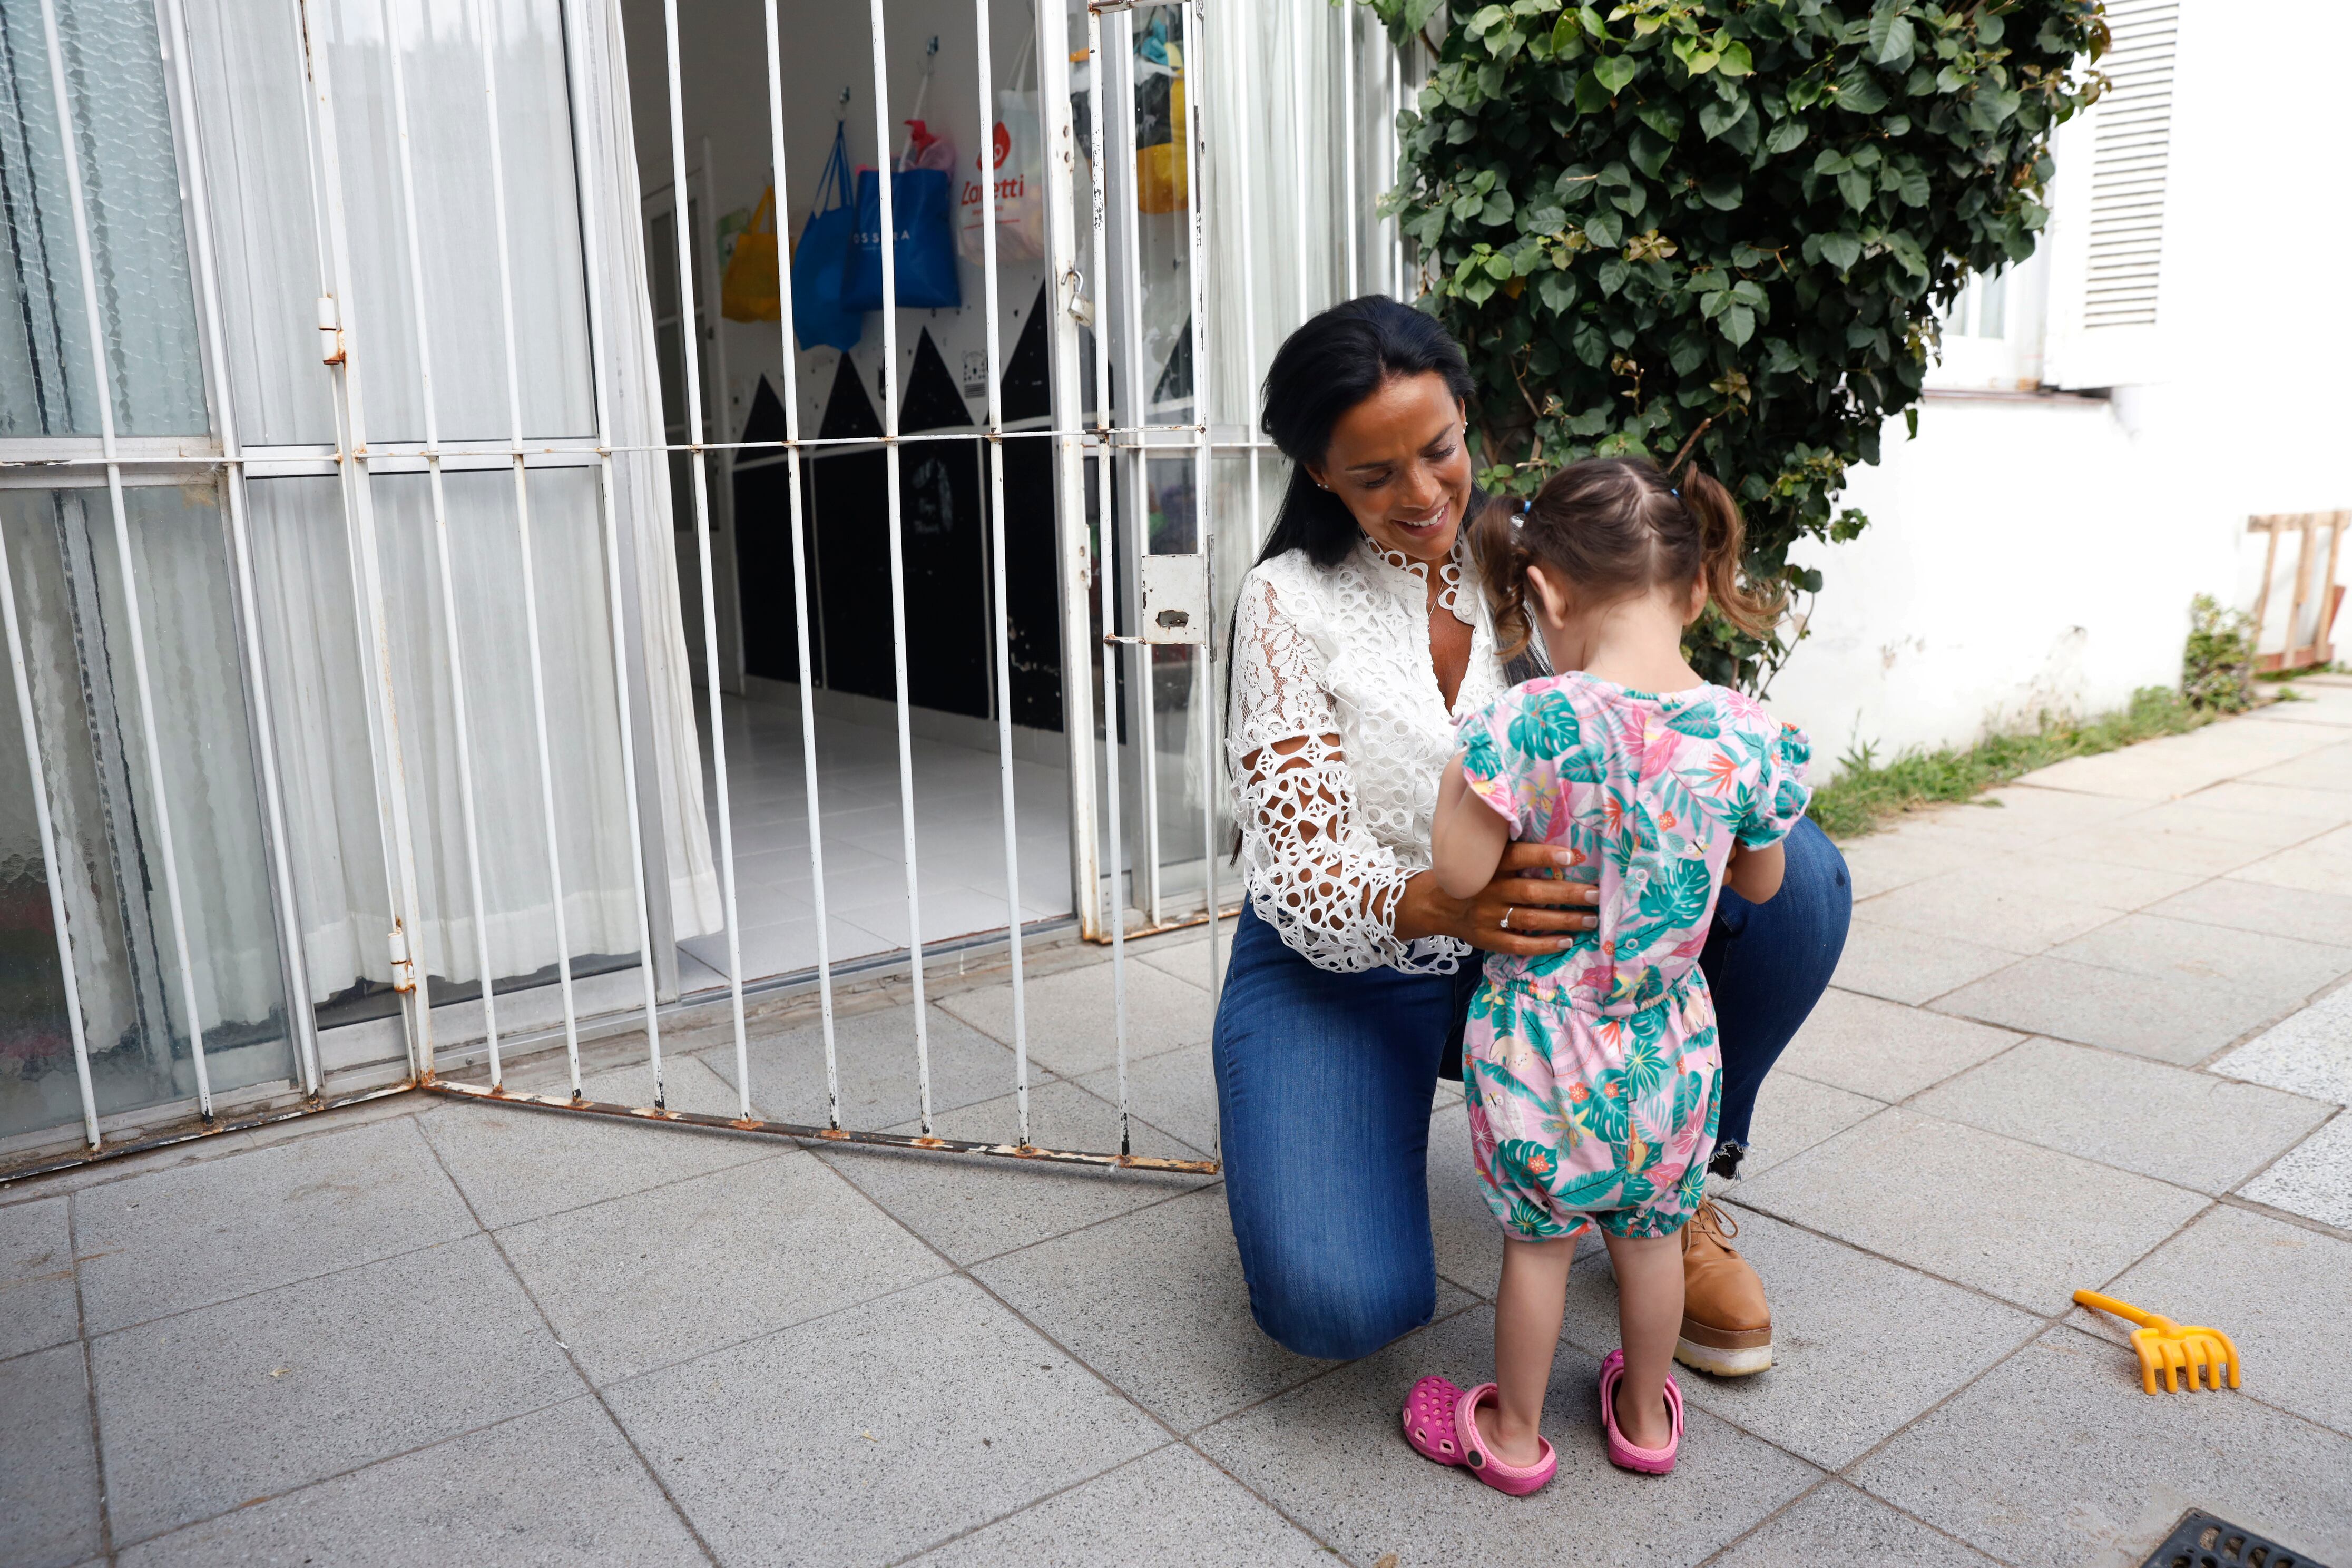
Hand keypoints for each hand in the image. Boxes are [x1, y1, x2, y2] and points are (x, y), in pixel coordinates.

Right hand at [1394, 842, 1598, 955]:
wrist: (1437, 903)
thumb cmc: (1475, 875)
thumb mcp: (1485, 857)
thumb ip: (1515, 852)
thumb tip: (1561, 846)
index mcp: (1490, 866)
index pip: (1518, 857)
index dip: (1544, 856)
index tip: (1573, 856)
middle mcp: (1489, 890)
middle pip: (1531, 891)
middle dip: (1566, 893)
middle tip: (1595, 894)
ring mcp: (1487, 917)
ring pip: (1530, 919)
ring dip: (1563, 920)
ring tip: (1590, 919)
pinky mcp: (1487, 939)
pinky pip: (1518, 944)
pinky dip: (1543, 944)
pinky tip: (1566, 941)